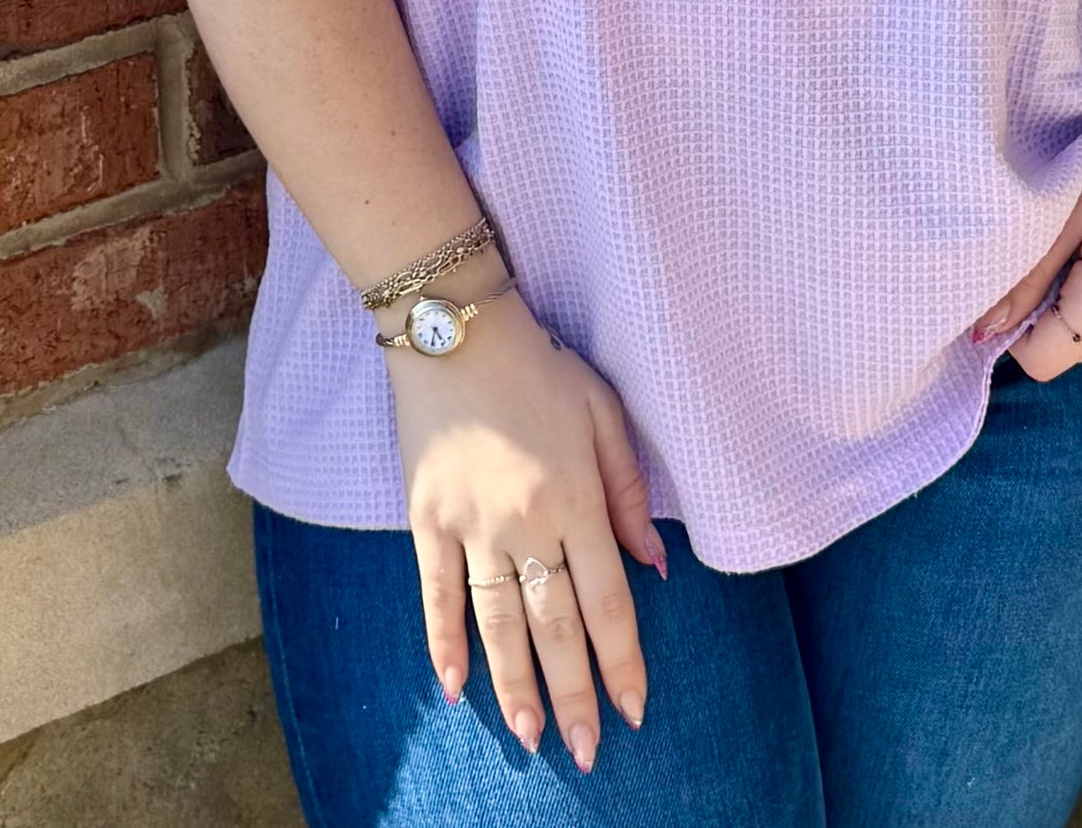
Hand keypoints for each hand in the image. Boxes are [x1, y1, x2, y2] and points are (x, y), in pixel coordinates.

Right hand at [387, 287, 664, 771]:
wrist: (456, 329)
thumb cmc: (540, 366)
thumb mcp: (604, 411)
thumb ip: (630, 492)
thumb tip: (656, 566)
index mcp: (576, 499)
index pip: (607, 602)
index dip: (622, 662)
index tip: (635, 710)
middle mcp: (525, 523)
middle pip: (554, 627)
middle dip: (573, 695)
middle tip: (587, 752)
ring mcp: (470, 526)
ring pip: (496, 625)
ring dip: (514, 687)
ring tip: (530, 737)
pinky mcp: (425, 519)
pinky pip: (436, 594)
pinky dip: (443, 644)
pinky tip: (453, 690)